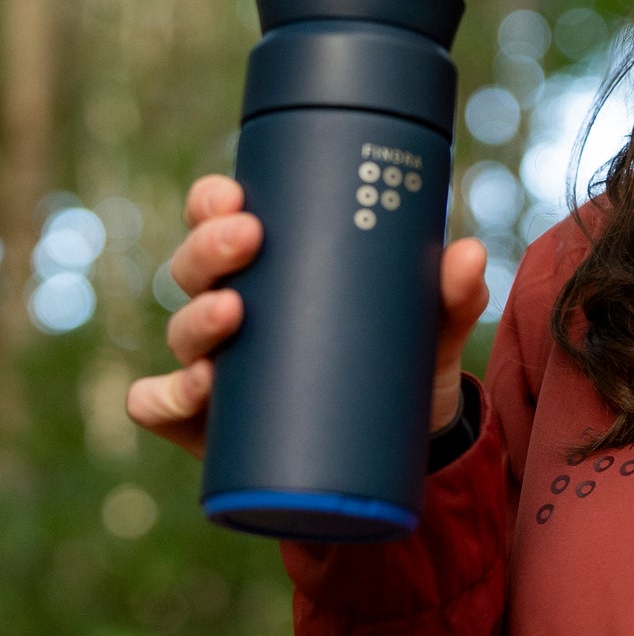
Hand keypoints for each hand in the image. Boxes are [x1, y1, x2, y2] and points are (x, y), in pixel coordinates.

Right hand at [126, 175, 489, 459]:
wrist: (402, 442)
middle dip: (209, 248)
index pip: (220, 218)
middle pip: (193, 267)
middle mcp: (232, 306)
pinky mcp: (209, 424)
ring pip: (179, 329)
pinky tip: (195, 388)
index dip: (214, 200)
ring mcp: (216, 365)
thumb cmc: (401, 356)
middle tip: (248, 239)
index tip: (237, 193)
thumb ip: (451, 292)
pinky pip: (160, 406)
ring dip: (197, 318)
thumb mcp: (430, 323)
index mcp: (271, 266)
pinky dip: (163, 396)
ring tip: (233, 313)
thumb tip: (471, 254)